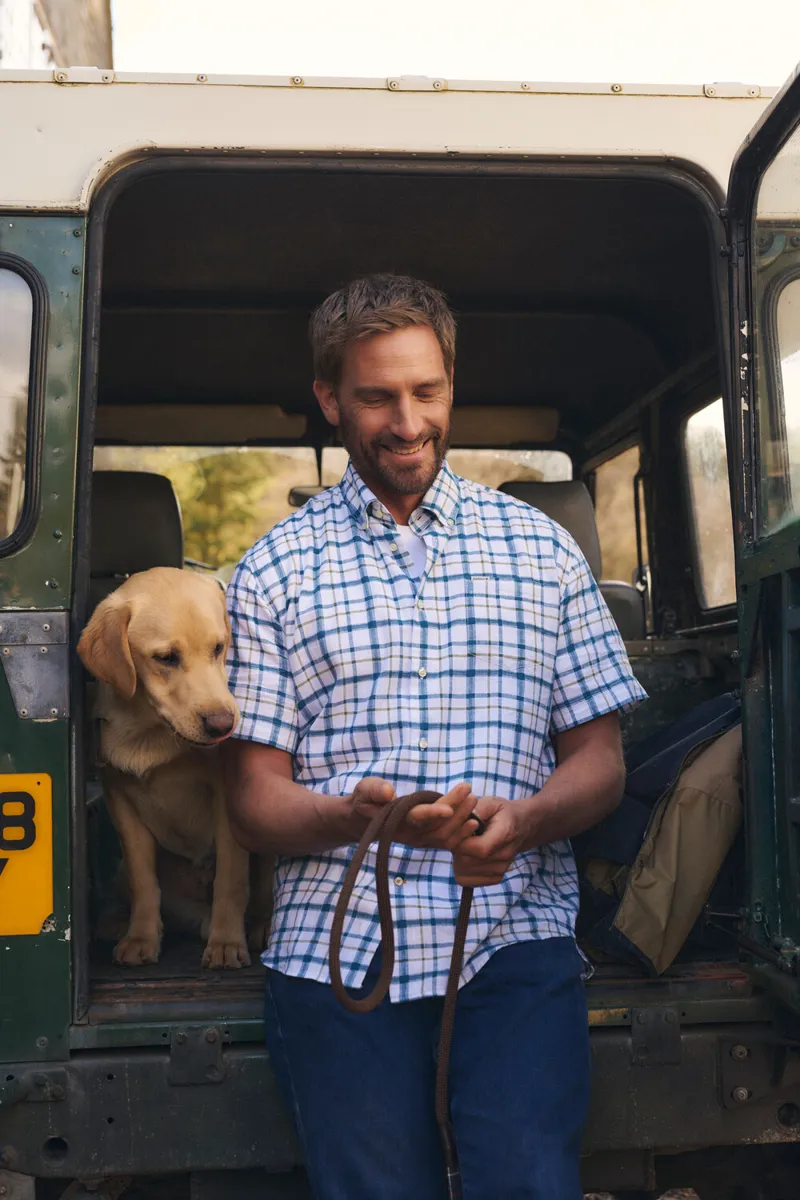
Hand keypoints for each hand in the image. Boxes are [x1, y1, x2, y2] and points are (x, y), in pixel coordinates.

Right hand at [349, 778, 480, 850]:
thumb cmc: (365, 800)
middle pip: (437, 827)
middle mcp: (410, 835)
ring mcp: (420, 840)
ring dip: (462, 819)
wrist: (364, 821)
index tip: (448, 807)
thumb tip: (388, 792)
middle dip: (455, 810)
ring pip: (446, 836)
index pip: (417, 818)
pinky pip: (448, 842)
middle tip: (469, 791)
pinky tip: (474, 820)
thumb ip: (375, 790)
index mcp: (396, 821)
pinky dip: (462, 833)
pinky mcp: (428, 840)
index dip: (432, 814)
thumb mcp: (364, 790)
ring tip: (473, 799)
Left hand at [451, 796, 527, 885]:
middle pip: (468, 861)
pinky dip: (460, 869)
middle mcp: (505, 855)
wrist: (521, 826)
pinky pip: (467, 881)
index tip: (456, 830)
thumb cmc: (502, 813)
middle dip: (455, 848)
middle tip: (457, 835)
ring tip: (464, 843)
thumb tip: (464, 817)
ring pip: (464, 872)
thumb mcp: (492, 802)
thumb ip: (478, 808)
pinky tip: (466, 855)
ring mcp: (501, 869)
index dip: (461, 841)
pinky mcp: (495, 878)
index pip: (479, 848)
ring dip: (456, 858)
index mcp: (505, 833)